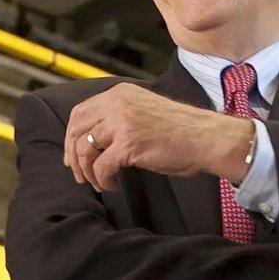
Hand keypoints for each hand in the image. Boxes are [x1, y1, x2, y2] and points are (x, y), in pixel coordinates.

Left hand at [63, 84, 252, 190]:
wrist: (206, 138)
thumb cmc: (180, 130)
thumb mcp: (143, 111)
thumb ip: (118, 117)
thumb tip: (92, 139)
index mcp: (119, 94)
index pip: (80, 113)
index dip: (72, 136)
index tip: (73, 155)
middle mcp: (117, 104)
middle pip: (76, 130)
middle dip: (73, 155)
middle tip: (79, 174)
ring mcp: (122, 123)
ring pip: (85, 149)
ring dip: (88, 171)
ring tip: (99, 182)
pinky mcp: (129, 144)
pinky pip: (101, 166)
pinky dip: (103, 180)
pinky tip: (114, 184)